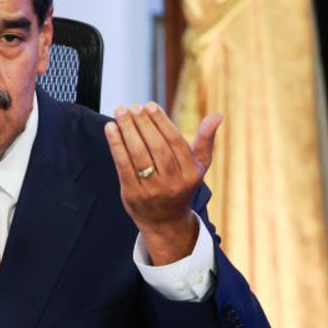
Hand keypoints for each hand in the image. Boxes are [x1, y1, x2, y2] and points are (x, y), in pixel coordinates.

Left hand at [103, 103, 221, 264]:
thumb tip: (217, 114)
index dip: (161, 122)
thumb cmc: (181, 184)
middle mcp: (173, 182)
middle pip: (156, 147)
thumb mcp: (198, 166)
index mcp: (191, 173)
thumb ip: (205, 140)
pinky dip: (116, 145)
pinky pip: (123, 165)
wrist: (165, 221)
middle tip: (133, 106)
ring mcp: (152, 190)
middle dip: (143, 124)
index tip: (149, 105)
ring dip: (127, 130)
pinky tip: (110, 128)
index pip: (175, 142)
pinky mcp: (133, 194)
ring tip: (120, 111)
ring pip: (138, 155)